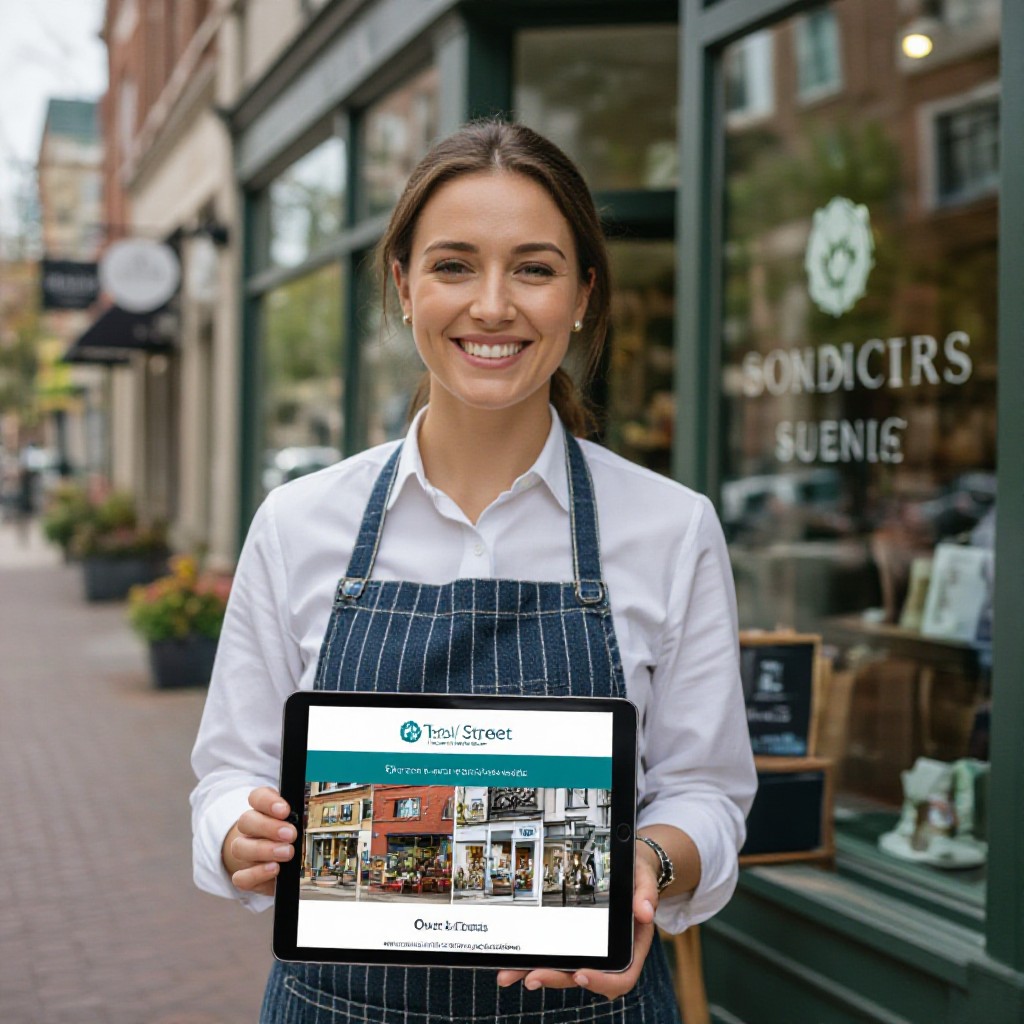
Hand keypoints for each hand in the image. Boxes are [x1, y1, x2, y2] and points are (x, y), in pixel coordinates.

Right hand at [222, 786, 295, 895]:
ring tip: (287, 852)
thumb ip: (303, 812)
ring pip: (240, 847)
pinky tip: (274, 869)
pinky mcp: (245, 875)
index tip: (285, 810)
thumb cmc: (291, 837)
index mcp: (261, 810)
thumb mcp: (298, 821)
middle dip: (269, 827)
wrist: (278, 864)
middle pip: (246, 821)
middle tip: (290, 834)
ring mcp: (244, 853)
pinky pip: (240, 876)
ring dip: (264, 850)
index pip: (256, 797)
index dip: (267, 802)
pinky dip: (256, 873)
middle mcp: (249, 830)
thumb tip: (318, 802)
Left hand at [496, 847, 658, 998]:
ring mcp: (589, 949)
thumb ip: (646, 892)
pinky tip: (514, 959)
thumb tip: (644, 910)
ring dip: (538, 973)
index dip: (602, 982)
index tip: (581, 973)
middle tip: (532, 977)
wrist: (626, 868)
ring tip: (510, 974)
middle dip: (556, 978)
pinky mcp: (573, 941)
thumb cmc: (636, 876)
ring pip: (564, 970)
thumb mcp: (644, 877)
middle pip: (584, 977)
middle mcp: (608, 953)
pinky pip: (555, 954)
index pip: (621, 976)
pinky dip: (534, 958)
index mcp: (630, 946)